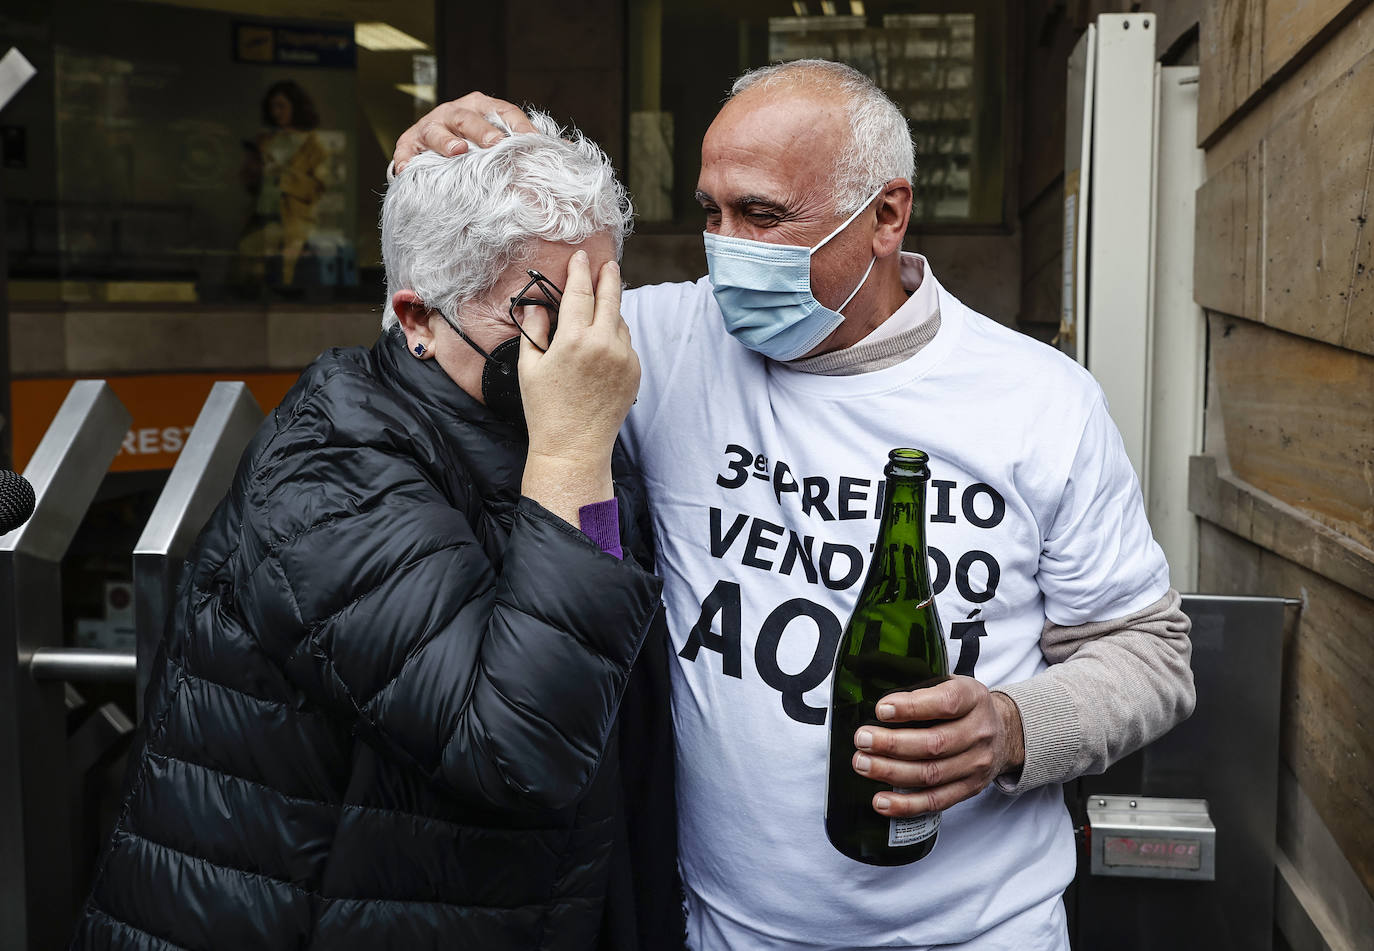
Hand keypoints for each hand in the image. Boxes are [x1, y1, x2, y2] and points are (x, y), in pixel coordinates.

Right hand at [393, 93, 534, 171]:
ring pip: (437, 130)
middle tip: (496, 144)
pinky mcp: (409, 143)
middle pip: (469, 118)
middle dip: (483, 130)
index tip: (534, 141)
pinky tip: (407, 170)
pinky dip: (407, 160)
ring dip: (446, 141)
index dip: (519, 125)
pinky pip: (407, 152)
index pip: (504, 111)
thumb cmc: (474, 144)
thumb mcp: (501, 139)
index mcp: (482, 107)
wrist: (433, 150)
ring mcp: (430, 126)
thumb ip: (528, 142)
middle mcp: (455, 112)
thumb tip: (567, 147)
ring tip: (457, 151)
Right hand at [518, 251, 638, 523]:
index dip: (580, 271)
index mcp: (574, 340)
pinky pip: (625, 343)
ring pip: (620, 320)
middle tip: (607, 263)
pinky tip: (601, 345)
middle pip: (610, 297)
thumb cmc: (545, 409)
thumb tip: (536, 306)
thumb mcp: (529, 367)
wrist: (574, 447)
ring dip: (610, 310)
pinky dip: (615, 336)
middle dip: (608, 277)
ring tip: (598, 308)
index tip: (581, 257)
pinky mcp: (634, 371)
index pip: (579, 292)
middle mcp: (604, 344)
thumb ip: (534, 330)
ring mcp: (624, 358)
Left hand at [851, 677, 1024, 817]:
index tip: (881, 709)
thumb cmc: (966, 707)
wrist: (1005, 733)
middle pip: (934, 743)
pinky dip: (906, 804)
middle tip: (862, 739)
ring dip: (891, 772)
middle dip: (892, 744)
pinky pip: (936, 801)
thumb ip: (922, 687)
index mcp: (973, 698)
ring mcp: (976, 764)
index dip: (911, 707)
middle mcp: (979, 732)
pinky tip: (881, 801)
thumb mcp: (952, 683)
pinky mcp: (969, 789)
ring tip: (863, 764)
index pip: (946, 703)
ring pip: (931, 774)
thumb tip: (875, 692)